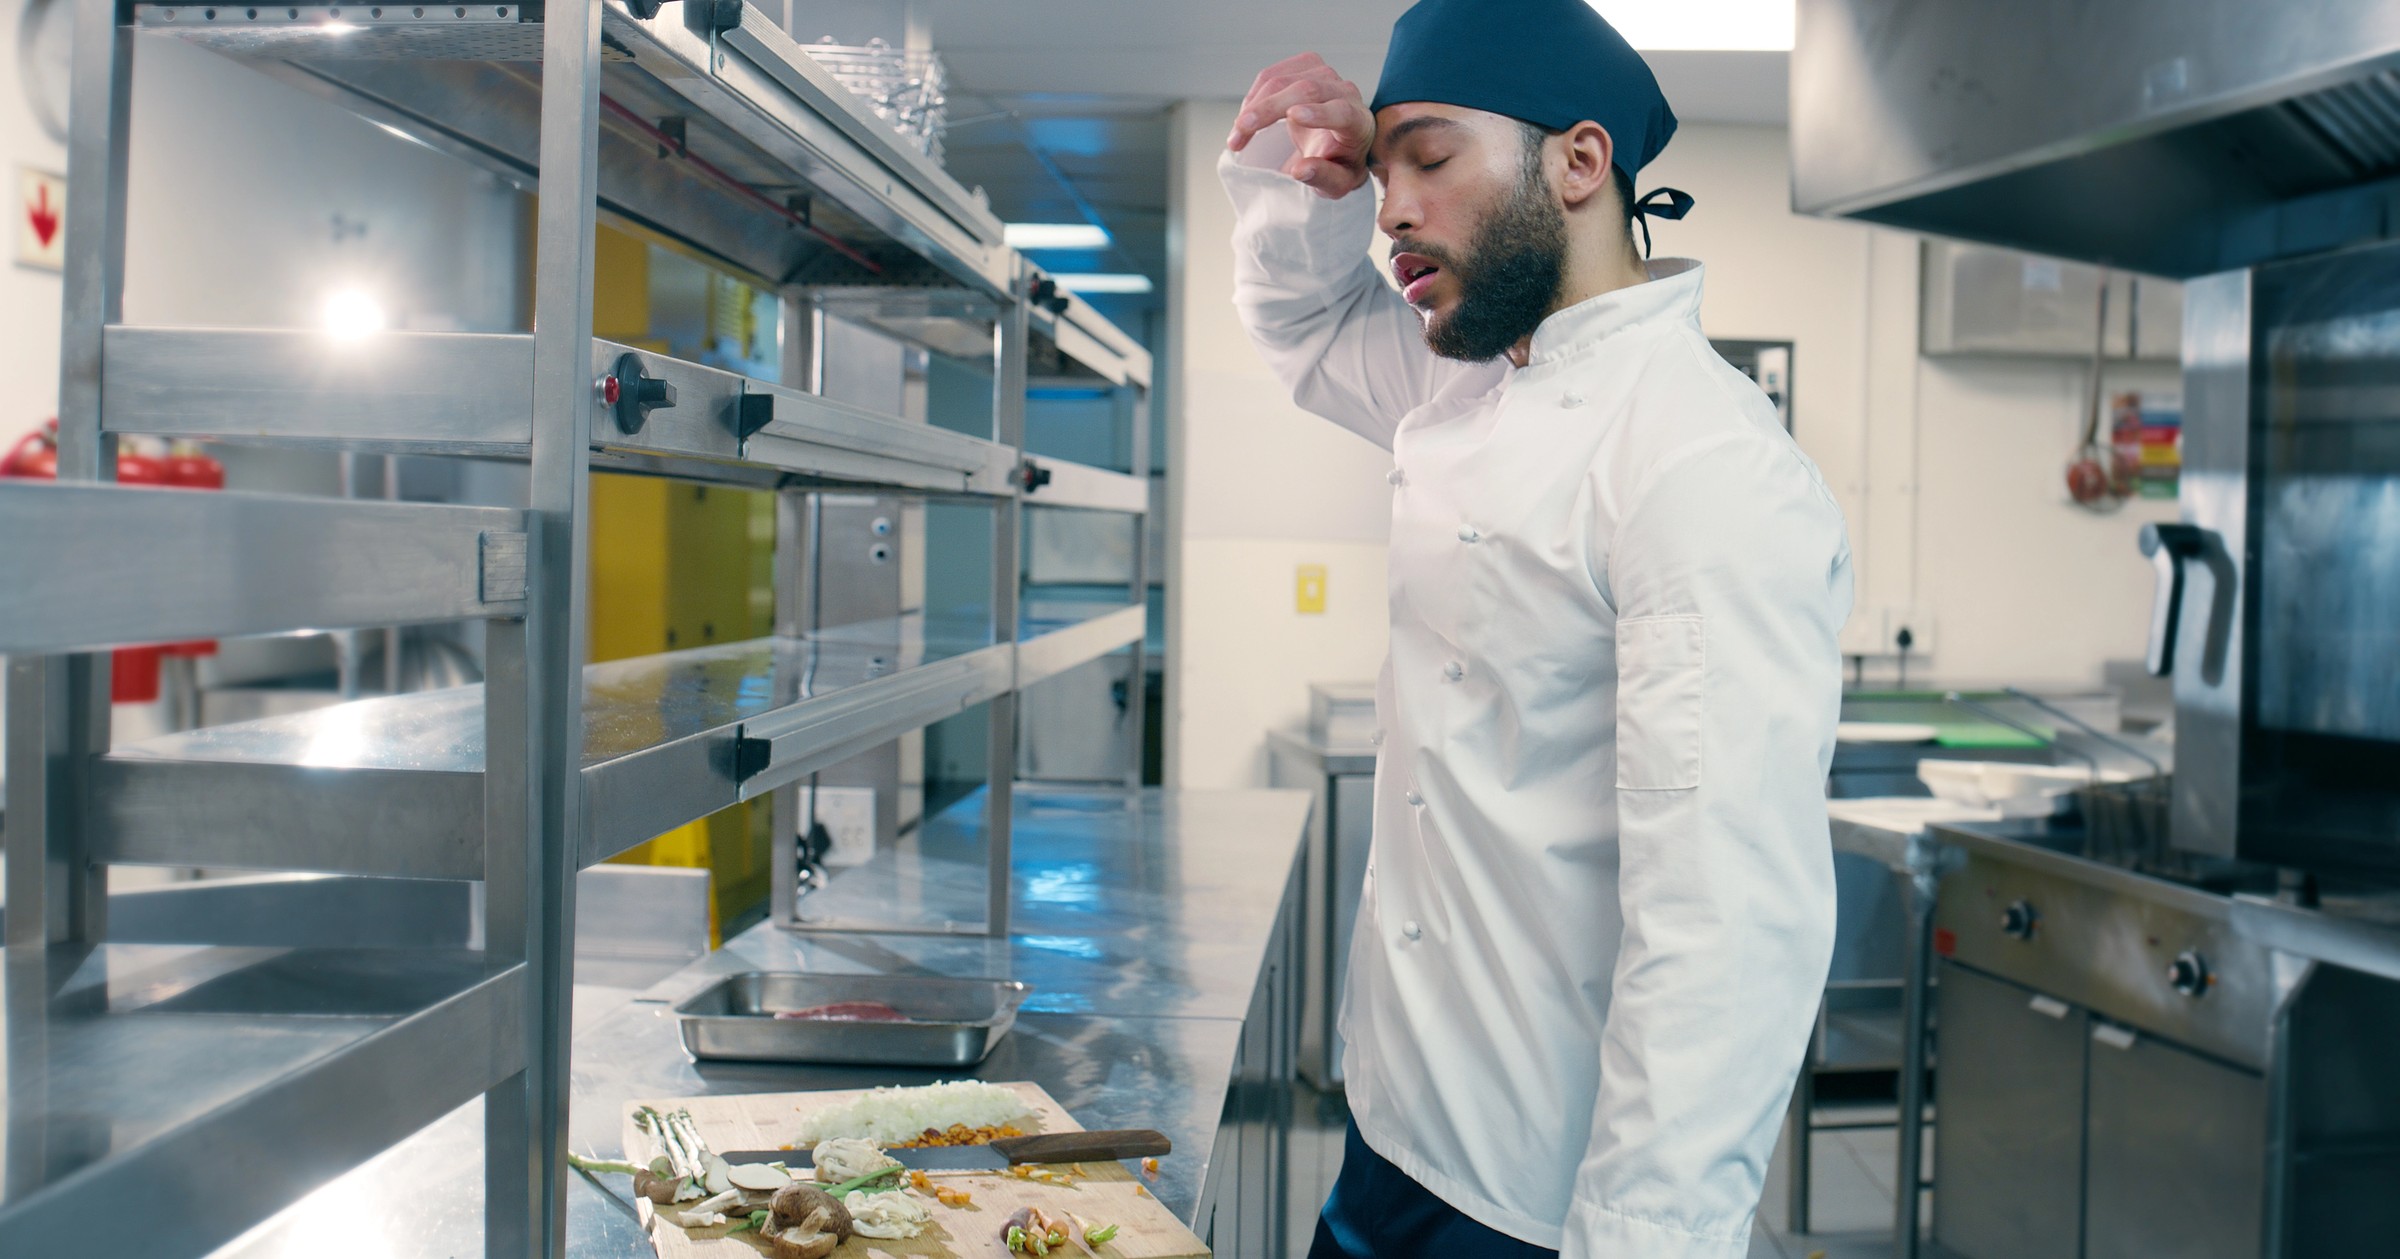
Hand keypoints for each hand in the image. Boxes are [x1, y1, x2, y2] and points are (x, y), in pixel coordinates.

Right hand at [1226, 52, 1373, 198]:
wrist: (1342, 142)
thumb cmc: (1340, 164)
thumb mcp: (1337, 183)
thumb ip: (1323, 177)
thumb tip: (1300, 171)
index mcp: (1358, 122)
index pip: (1342, 111)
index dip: (1319, 113)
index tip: (1293, 116)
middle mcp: (1345, 92)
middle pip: (1307, 90)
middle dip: (1268, 109)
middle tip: (1240, 132)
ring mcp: (1325, 75)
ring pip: (1284, 80)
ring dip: (1254, 104)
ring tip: (1238, 133)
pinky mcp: (1306, 67)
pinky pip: (1272, 75)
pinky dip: (1254, 95)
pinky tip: (1246, 116)